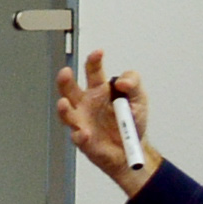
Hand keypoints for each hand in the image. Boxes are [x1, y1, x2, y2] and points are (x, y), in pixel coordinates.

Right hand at [55, 51, 155, 193]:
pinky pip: (78, 137)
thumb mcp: (139, 99)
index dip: (93, 61)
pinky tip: (84, 133)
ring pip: (66, 113)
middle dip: (65, 80)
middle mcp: (86, 104)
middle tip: (66, 72)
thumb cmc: (131, 122)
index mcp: (99, 90)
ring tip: (64, 103)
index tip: (98, 53)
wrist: (132, 150)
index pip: (92, 71)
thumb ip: (133, 83)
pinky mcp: (83, 140)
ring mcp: (81, 122)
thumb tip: (121, 82)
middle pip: (69, 89)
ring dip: (63, 108)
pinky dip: (80, 135)